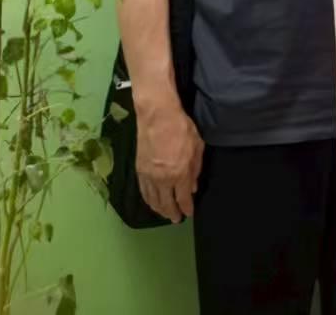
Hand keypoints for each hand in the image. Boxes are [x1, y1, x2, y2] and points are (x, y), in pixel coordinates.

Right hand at [137, 101, 203, 222]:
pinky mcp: (139, 170)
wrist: (157, 116)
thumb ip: (195, 170)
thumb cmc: (181, 128)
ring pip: (153, 200)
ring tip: (165, 214)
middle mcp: (162, 179)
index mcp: (179, 174)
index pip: (183, 198)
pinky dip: (148, 200)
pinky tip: (151, 202)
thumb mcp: (197, 147)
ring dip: (159, 209)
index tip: (189, 213)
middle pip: (166, 203)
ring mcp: (149, 176)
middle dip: (172, 213)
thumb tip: (193, 187)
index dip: (186, 208)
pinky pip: (143, 191)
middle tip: (176, 219)